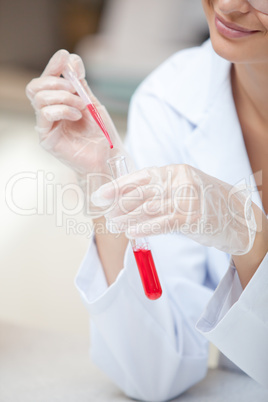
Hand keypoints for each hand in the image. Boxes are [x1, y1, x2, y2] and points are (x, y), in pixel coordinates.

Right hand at [26, 49, 131, 216]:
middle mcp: (49, 113)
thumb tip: (71, 59)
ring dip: (63, 97)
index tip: (65, 56)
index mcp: (59, 103)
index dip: (53, 66)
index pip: (47, 80)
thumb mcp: (92, 104)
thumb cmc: (101, 134)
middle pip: (35, 87)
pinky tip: (77, 116)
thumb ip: (80, 84)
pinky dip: (63, 109)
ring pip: (39, 98)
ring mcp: (46, 125)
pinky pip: (45, 113)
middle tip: (76, 90)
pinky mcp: (46, 138)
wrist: (108, 157)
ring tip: (81, 107)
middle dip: (56, 82)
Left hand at [91, 164, 256, 254]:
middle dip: (120, 204)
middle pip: (142, 192)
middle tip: (106, 213)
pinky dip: (144, 228)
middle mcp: (180, 181)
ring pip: (149, 209)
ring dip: (128, 218)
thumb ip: (157, 193)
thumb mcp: (180, 190)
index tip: (101, 195)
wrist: (237, 216)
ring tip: (114, 224)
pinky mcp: (193, 218)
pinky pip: (162, 223)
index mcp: (175, 171)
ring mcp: (188, 199)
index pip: (141, 177)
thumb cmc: (203, 203)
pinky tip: (131, 232)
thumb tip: (125, 202)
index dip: (119, 186)